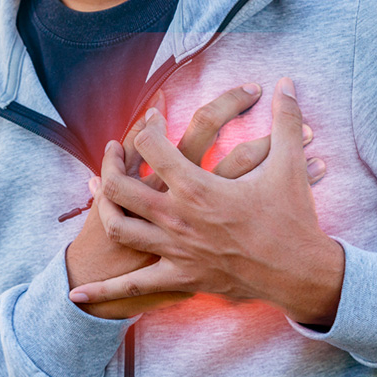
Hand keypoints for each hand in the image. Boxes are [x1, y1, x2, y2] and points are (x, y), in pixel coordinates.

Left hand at [68, 78, 344, 326]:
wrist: (299, 273)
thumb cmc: (292, 220)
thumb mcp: (291, 165)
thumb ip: (285, 120)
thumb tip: (288, 83)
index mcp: (196, 187)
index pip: (152, 146)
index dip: (147, 125)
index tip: (152, 117)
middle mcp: (176, 217)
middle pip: (120, 186)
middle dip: (110, 163)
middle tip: (112, 150)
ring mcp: (174, 250)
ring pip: (119, 226)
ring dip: (104, 207)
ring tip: (99, 192)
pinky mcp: (179, 277)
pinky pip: (134, 286)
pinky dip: (103, 291)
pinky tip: (77, 294)